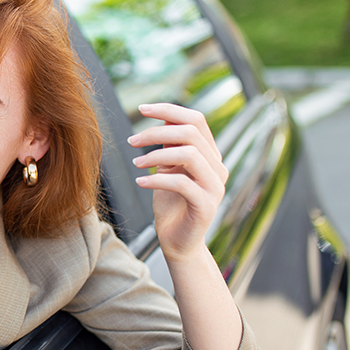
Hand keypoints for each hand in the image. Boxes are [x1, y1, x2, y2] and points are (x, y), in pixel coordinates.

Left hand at [127, 103, 227, 261]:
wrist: (177, 241)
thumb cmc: (170, 204)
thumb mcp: (167, 169)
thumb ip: (170, 146)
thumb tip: (161, 118)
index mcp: (210, 155)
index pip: (196, 120)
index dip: (170, 110)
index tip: (142, 108)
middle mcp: (218, 167)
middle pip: (192, 133)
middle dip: (157, 132)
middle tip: (132, 141)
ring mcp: (215, 186)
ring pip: (189, 154)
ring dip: (157, 155)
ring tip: (137, 164)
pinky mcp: (206, 205)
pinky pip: (181, 183)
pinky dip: (157, 179)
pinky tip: (140, 182)